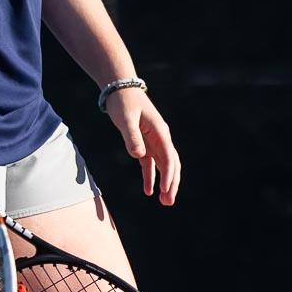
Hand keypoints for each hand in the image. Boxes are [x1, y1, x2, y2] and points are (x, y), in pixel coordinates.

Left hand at [104, 87, 180, 204]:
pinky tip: (148, 191)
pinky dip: (151, 177)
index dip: (168, 174)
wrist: (120, 89)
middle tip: (169, 202)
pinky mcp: (145, 144)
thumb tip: (138, 156)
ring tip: (164, 201)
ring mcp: (154, 141)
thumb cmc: (123, 102)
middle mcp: (160, 137)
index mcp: (160, 131)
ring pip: (164, 166)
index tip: (165, 189)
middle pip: (171, 164)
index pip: (168, 157)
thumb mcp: (125, 119)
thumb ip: (132, 137)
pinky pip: (151, 164)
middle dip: (172, 183)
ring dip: (165, 183)